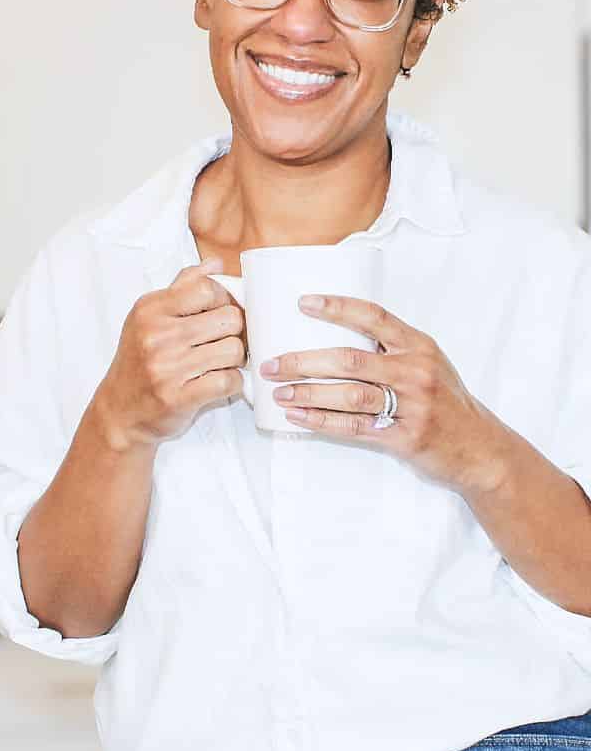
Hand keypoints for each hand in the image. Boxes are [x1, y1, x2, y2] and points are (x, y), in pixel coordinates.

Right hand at [91, 260, 245, 451]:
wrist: (119, 411)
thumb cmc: (139, 362)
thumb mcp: (149, 319)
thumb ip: (181, 289)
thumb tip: (213, 265)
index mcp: (150, 310)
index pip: (208, 289)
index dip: (225, 300)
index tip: (220, 314)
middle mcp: (156, 335)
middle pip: (229, 319)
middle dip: (234, 331)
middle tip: (223, 341)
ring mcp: (167, 367)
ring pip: (233, 350)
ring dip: (234, 359)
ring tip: (219, 363)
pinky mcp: (179, 397)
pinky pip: (229, 381)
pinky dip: (231, 383)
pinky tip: (216, 382)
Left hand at [265, 294, 509, 493]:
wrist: (480, 448)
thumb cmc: (444, 401)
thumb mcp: (427, 364)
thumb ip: (389, 350)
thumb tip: (329, 335)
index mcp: (419, 346)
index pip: (374, 317)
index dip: (337, 307)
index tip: (302, 302)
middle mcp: (415, 371)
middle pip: (349, 359)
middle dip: (303, 361)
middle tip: (270, 364)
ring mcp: (412, 405)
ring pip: (348, 394)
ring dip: (307, 393)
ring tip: (278, 392)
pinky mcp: (404, 437)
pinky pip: (353, 427)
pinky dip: (320, 421)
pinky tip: (297, 417)